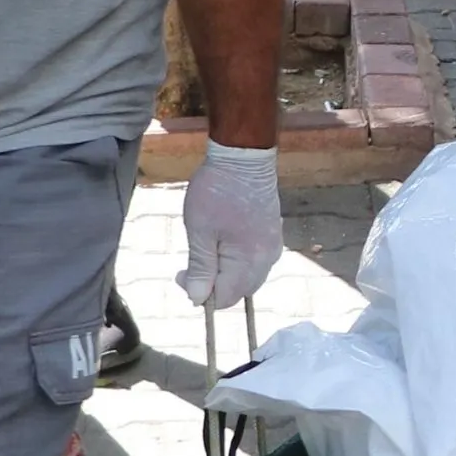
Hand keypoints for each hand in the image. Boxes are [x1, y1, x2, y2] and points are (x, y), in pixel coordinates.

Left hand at [180, 141, 284, 310]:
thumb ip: (201, 268)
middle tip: (189, 264)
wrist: (243, 156)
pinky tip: (223, 242)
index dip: (201, 294)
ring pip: (248, 277)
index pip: (225, 298)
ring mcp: (273, 246)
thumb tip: (198, 299)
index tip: (182, 274)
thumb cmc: (217, 192)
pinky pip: (255, 261)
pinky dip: (237, 261)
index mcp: (249, 261)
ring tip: (206, 249)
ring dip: (225, 273)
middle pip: (239, 291)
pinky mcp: (273, 234)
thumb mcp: (200, 232)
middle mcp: (267, 259)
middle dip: (213, 285)